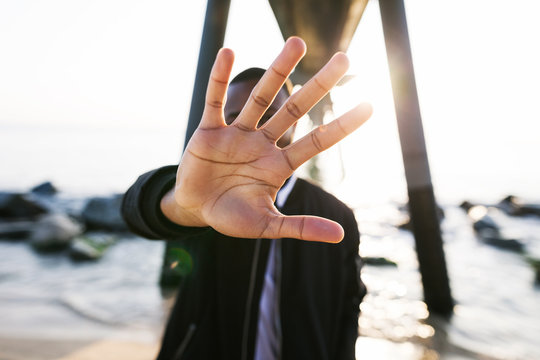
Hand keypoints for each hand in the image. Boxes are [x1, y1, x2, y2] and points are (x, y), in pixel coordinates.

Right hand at [161, 37, 371, 242]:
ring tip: (297, 43)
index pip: (317, 142)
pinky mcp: (209, 131)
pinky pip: (214, 101)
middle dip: (319, 86)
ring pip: (260, 98)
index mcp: (279, 165)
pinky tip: (229, 52)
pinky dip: (219, 78)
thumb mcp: (267, 225)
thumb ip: (300, 227)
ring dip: (278, 71)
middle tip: (344, 58)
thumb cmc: (232, 217)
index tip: (370, 106)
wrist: (194, 211)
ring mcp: (237, 134)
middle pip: (295, 110)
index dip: (342, 126)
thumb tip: (340, 236)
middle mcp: (263, 144)